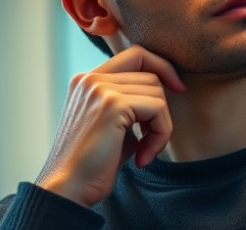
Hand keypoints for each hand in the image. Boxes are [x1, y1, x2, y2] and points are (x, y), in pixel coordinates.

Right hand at [35, 45, 185, 206]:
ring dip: (161, 126)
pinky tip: (143, 157)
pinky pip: (158, 108)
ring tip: (144, 151)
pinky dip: (160, 135)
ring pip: (156, 91)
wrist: (67, 191)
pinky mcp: (112, 105)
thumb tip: (163, 97)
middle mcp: (90, 79)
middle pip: (150, 75)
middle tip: (150, 141)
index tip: (177, 88)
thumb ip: (131, 106)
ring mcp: (99, 89)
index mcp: (86, 80)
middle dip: (160, 110)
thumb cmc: (92, 167)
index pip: (135, 55)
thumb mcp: (113, 127)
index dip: (161, 67)